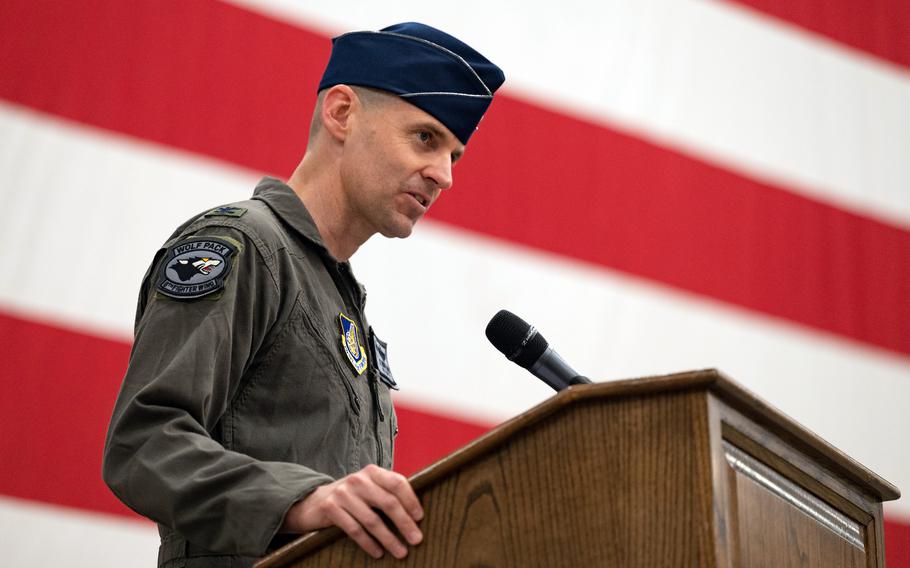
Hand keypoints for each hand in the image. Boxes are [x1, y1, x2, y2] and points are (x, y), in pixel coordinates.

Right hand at [281, 464, 423, 558]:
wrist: (313, 501)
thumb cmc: (351, 497)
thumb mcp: (369, 488)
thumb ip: (387, 493)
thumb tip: (416, 514)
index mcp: (372, 472)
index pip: (397, 483)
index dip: (411, 501)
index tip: (420, 518)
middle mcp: (358, 479)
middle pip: (388, 502)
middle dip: (405, 523)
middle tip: (417, 540)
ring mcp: (343, 493)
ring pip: (372, 520)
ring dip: (389, 539)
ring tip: (401, 552)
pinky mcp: (330, 508)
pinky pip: (354, 530)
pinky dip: (368, 543)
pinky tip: (378, 553)